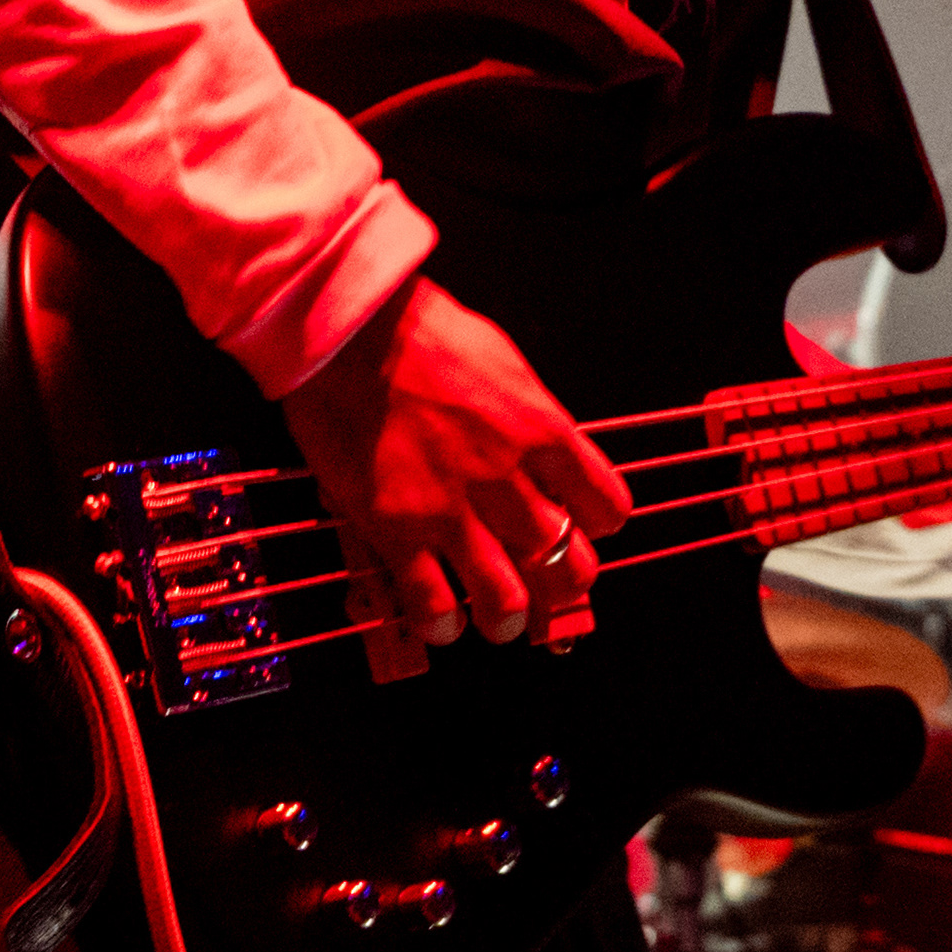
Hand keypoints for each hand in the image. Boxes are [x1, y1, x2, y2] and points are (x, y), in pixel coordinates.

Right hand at [277, 279, 630, 650]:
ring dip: (508, 619)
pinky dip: (443, 623)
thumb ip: (529, 416)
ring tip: (498, 618)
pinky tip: (443, 621)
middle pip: (567, 563)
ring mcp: (451, 508)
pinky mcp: (395, 529)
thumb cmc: (416, 330)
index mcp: (540, 429)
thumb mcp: (501, 360)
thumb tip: (546, 447)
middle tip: (547, 585)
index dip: (597, 526)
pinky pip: (432, 603)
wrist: (345, 328)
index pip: (606, 505)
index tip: (583, 528)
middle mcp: (505, 476)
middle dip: (563, 585)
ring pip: (506, 600)